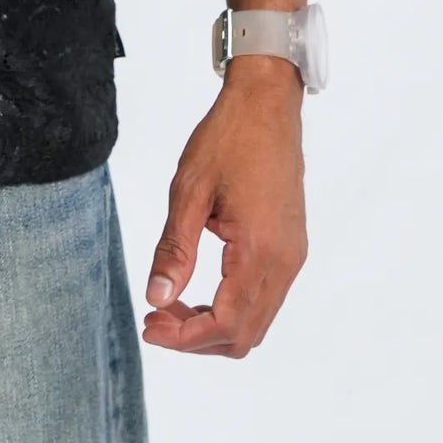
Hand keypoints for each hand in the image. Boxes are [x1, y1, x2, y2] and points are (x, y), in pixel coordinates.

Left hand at [142, 59, 308, 355]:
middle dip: (196, 338)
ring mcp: (293, 256)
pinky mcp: (292, 248)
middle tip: (156, 315)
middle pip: (244, 336)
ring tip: (172, 304)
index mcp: (259, 250)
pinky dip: (232, 308)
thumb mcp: (189, 191)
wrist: (268, 104)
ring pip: (257, 322)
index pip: (225, 324)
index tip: (149, 324)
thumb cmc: (228, 138)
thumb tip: (157, 299)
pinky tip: (200, 288)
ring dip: (214, 326)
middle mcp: (285, 262)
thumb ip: (175, 251)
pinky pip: (265, 298)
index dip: (184, 337)